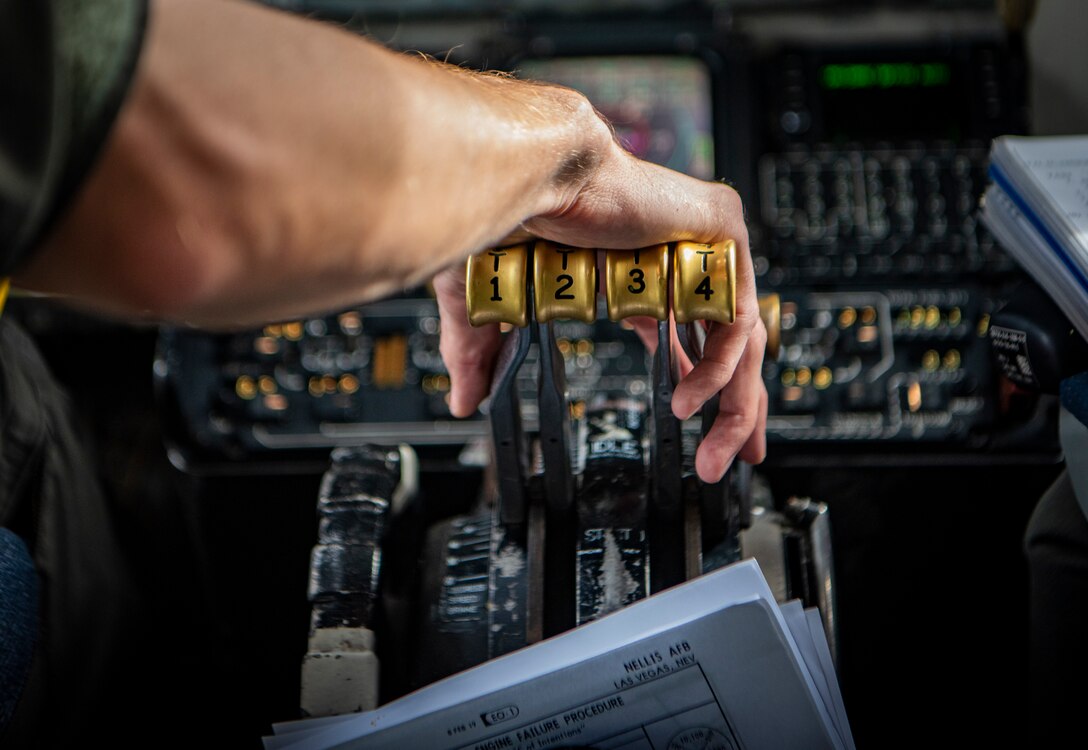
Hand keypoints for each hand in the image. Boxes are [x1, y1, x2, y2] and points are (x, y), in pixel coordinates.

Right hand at [434, 144, 766, 482]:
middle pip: (729, 346)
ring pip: (743, 341)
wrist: (528, 174)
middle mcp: (679, 263)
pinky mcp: (721, 234)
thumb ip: (481, 355)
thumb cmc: (509, 213)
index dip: (700, 382)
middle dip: (735, 409)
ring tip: (710, 456)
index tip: (699, 425)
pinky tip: (687, 401)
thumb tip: (462, 401)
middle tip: (727, 460)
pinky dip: (716, 368)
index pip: (688, 336)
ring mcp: (703, 247)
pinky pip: (735, 320)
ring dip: (732, 406)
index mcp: (640, 277)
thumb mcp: (492, 306)